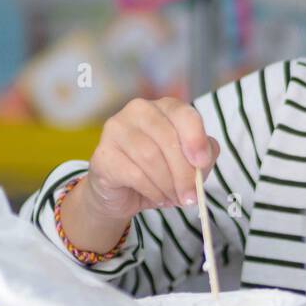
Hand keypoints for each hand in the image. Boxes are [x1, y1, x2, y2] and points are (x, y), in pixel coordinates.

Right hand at [60, 98, 219, 253]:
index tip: (202, 163)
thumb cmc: (160, 173)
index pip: (184, 114)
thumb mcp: (188, 165)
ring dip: (168, 184)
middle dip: (184, 173)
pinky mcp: (103, 154)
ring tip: (173, 198)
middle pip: (168, 139)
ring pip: (150, 157)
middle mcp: (139, 110)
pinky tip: (157, 198)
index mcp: (165, 107)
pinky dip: (152, 191)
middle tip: (191, 196)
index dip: (196, 139)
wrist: (122, 194)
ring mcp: (116, 129)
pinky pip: (134, 174)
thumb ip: (202, 157)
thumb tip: (203, 161)